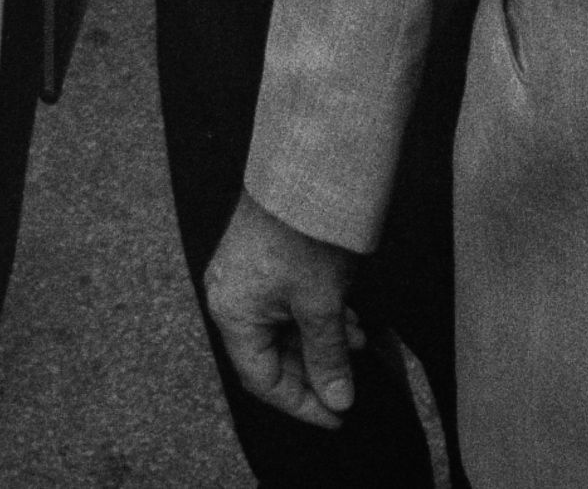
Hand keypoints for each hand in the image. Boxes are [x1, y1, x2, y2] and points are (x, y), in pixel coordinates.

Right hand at [202, 195, 365, 427]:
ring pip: (280, 328)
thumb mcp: (322, 307)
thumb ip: (328, 358)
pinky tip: (347, 318)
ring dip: (319, 342)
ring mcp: (242, 275)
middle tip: (349, 387)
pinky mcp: (259, 258)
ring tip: (358, 344)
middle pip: (269, 355)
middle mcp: (229, 296)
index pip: (262, 380)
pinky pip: (282, 303)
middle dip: (313, 371)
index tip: (337, 416)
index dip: (301, 404)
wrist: (304, 171)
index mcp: (232, 314)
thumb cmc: (305, 237)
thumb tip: (338, 399)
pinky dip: (314, 317)